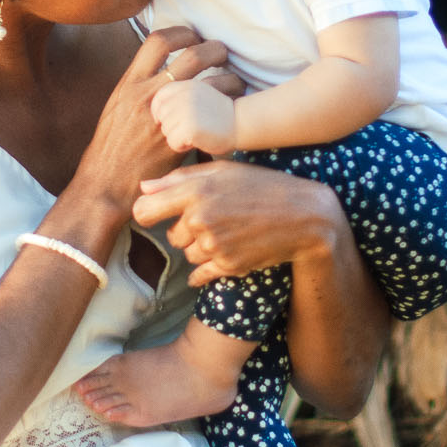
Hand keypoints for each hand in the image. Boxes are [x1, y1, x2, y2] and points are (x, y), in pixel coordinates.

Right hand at [73, 27, 232, 217]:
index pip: (159, 40)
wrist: (106, 183)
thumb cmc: (111, 148)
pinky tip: (232, 111)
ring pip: (212, 84)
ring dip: (230, 78)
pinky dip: (228, 108)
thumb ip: (138, 86)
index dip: (182, 32)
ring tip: (235, 82)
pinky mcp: (182, 139)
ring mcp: (167, 116)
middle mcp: (148, 94)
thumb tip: (158, 70)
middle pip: (193, 55)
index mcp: (130, 83)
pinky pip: (214, 115)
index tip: (193, 36)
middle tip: (223, 53)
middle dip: (214, 48)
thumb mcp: (116, 107)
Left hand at [133, 159, 349, 287]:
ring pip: (187, 255)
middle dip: (185, 230)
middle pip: (170, 236)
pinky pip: (199, 274)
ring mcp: (214, 245)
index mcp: (194, 191)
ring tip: (227, 232)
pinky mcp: (227, 266)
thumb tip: (143, 187)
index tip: (158, 214)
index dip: (148, 213)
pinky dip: (206, 269)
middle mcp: (200, 219)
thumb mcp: (221, 171)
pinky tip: (223, 253)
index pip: (143, 210)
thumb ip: (178, 179)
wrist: (303, 216)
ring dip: (199, 248)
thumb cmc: (261, 186)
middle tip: (213, 219)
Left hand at [150, 78, 235, 155]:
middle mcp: (183, 95)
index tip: (164, 121)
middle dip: (169, 126)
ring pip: (165, 131)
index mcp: (185, 85)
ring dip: (176, 137)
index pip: (158, 98)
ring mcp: (186, 110)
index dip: (158, 112)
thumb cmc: (218, 114)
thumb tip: (154, 111)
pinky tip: (195, 143)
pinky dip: (181, 147)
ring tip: (194, 135)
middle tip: (188, 129)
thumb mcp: (198, 95)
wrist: (241, 123)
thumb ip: (178, 96)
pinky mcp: (189, 127)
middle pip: (160, 116)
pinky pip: (173, 142)